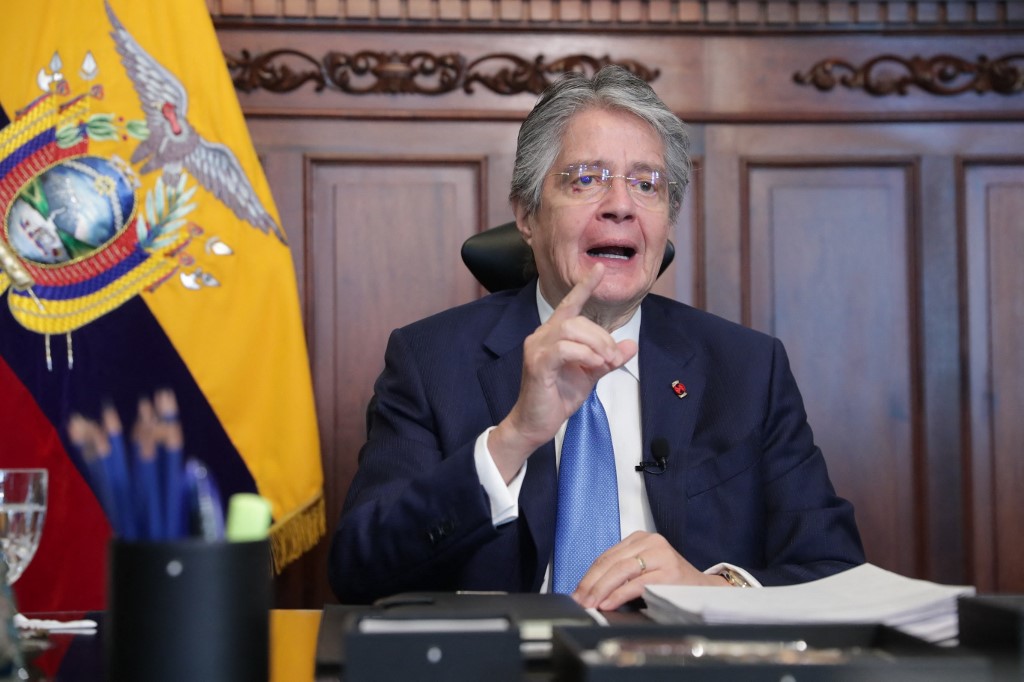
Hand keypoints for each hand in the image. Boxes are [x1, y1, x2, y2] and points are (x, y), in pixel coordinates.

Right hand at [488, 265, 637, 480]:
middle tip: (614, 358)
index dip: (584, 286)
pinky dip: (584, 355)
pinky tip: (591, 366)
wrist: (535, 424)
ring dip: (596, 345)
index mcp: (554, 334)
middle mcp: (542, 335)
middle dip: (602, 336)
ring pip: (571, 330)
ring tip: (605, 362)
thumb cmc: (558, 397)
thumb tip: (631, 345)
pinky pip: (564, 349)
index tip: (599, 268)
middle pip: (577, 319)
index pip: (570, 304)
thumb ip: (608, 358)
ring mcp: (536, 348)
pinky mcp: (537, 363)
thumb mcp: (591, 374)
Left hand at [571, 531, 728, 609]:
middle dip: (591, 584)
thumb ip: (620, 574)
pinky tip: (608, 603)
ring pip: (621, 570)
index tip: (576, 593)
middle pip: (610, 562)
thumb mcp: (643, 570)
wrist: (703, 589)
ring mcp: (660, 554)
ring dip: (601, 590)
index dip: (588, 576)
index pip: (606, 556)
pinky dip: (619, 594)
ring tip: (590, 604)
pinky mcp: (668, 571)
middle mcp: (649, 541)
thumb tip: (589, 591)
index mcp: (640, 538)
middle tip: (579, 601)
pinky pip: (636, 583)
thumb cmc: (670, 582)